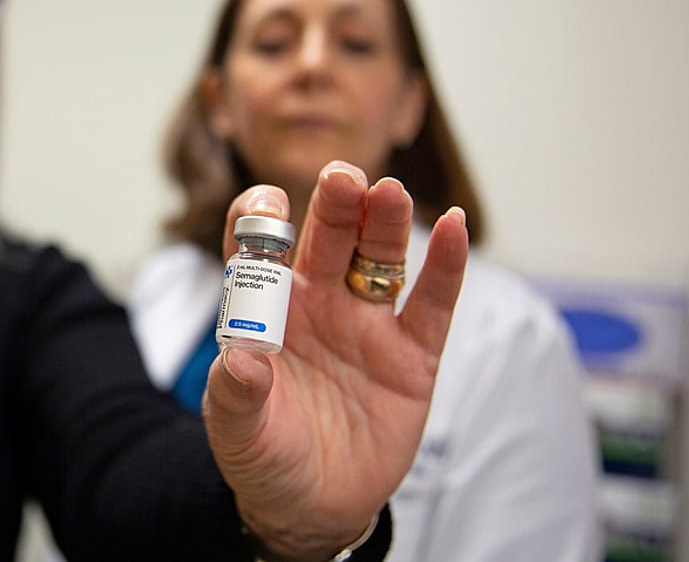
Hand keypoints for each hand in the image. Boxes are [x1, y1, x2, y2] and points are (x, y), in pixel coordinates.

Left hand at [202, 160, 468, 560]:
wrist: (313, 509)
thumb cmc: (265, 457)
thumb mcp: (238, 431)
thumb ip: (236, 393)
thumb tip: (238, 359)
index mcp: (267, 311)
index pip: (259, 249)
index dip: (260, 220)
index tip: (267, 206)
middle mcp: (318, 305)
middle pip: (328, 240)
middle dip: (335, 206)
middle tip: (344, 178)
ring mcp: (367, 326)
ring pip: (379, 260)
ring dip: (384, 224)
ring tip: (388, 193)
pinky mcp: (411, 356)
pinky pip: (431, 304)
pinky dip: (446, 266)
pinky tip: (453, 227)